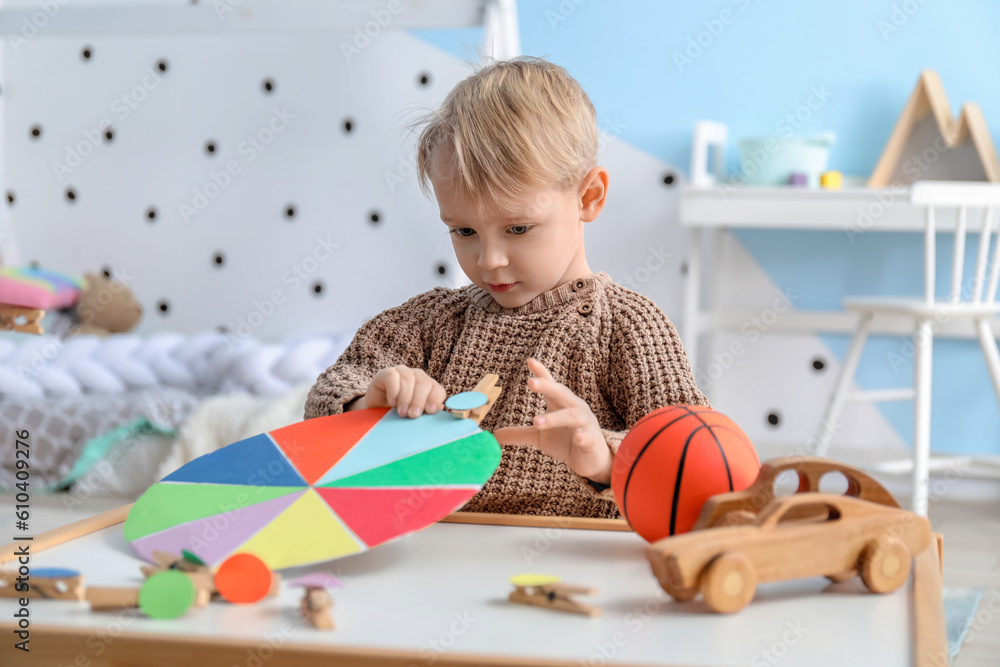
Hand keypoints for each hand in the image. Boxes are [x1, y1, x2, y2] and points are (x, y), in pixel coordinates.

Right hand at [363, 365, 447, 418]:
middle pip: (424, 384)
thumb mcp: (413, 414)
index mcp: (428, 387)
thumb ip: (426, 412)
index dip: (435, 399)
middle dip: (419, 401)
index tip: (430, 411)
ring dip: (406, 397)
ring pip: (408, 379)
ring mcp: (402, 372)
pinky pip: (392, 376)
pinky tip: (392, 402)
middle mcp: (417, 376)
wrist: (375, 412)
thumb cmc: (398, 414)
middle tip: (413, 415)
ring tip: (402, 412)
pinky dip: (393, 390)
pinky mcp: (385, 373)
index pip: (437, 390)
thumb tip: (438, 408)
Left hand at [493, 358, 612, 483]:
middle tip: (530, 383)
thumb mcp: (540, 437)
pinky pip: (587, 437)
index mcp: (560, 404)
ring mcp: (584, 424)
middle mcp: (574, 408)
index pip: (550, 385)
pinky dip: (583, 436)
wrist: (593, 461)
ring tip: (536, 421)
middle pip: (561, 393)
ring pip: (571, 415)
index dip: (541, 374)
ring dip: (554, 418)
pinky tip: (577, 438)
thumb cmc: (568, 442)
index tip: (530, 361)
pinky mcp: (591, 441)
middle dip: (547, 386)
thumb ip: (520, 433)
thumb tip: (495, 434)